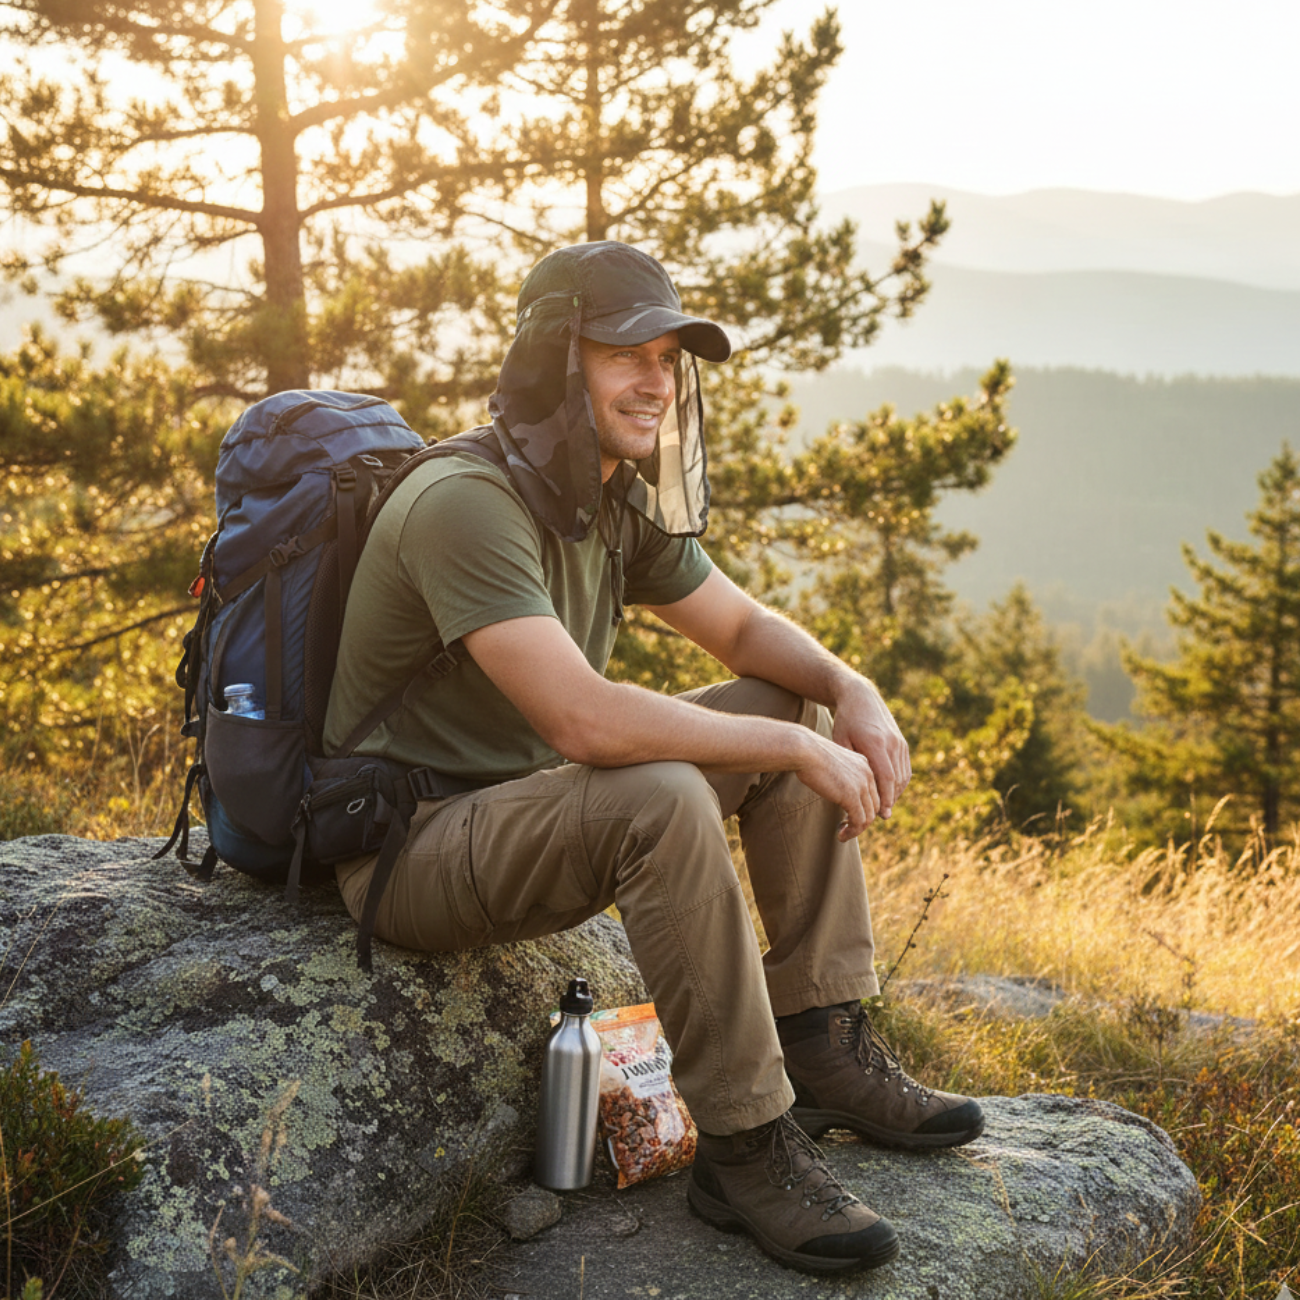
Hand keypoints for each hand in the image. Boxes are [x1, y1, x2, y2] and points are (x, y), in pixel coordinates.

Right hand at [795, 732, 887, 840]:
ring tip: (843, 834)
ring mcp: (861, 786)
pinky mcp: (852, 797)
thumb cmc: (809, 754)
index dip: (864, 806)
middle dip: (862, 820)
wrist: (804, 750)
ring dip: (857, 830)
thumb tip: (839, 791)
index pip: (873, 792)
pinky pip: (859, 821)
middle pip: (874, 805)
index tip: (849, 816)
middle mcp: (867, 774)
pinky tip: (840, 835)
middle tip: (846, 827)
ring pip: (869, 816)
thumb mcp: (831, 763)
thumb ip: (840, 775)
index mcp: (864, 764)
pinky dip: (851, 832)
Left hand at [829, 680, 910, 822]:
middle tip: (881, 817)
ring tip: (884, 808)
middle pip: (896, 779)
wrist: (861, 697)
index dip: (886, 798)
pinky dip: (899, 783)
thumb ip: (848, 762)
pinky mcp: (902, 742)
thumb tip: (851, 789)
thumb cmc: (845, 721)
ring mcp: (899, 742)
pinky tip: (890, 793)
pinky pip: (905, 768)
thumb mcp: (840, 739)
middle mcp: (892, 743)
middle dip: (890, 800)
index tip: (881, 815)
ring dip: (895, 793)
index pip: (886, 777)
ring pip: (902, 775)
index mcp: (876, 743)